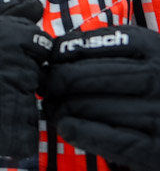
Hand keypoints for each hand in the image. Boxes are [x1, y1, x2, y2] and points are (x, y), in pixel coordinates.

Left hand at [42, 25, 159, 170]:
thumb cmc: (159, 87)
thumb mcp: (147, 58)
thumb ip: (111, 48)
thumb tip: (55, 50)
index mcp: (153, 47)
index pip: (88, 44)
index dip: (58, 54)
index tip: (48, 62)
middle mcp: (157, 77)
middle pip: (79, 76)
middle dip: (53, 83)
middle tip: (45, 90)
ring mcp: (159, 113)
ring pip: (86, 106)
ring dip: (60, 109)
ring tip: (54, 110)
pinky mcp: (157, 148)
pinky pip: (105, 137)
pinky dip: (78, 131)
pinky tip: (67, 127)